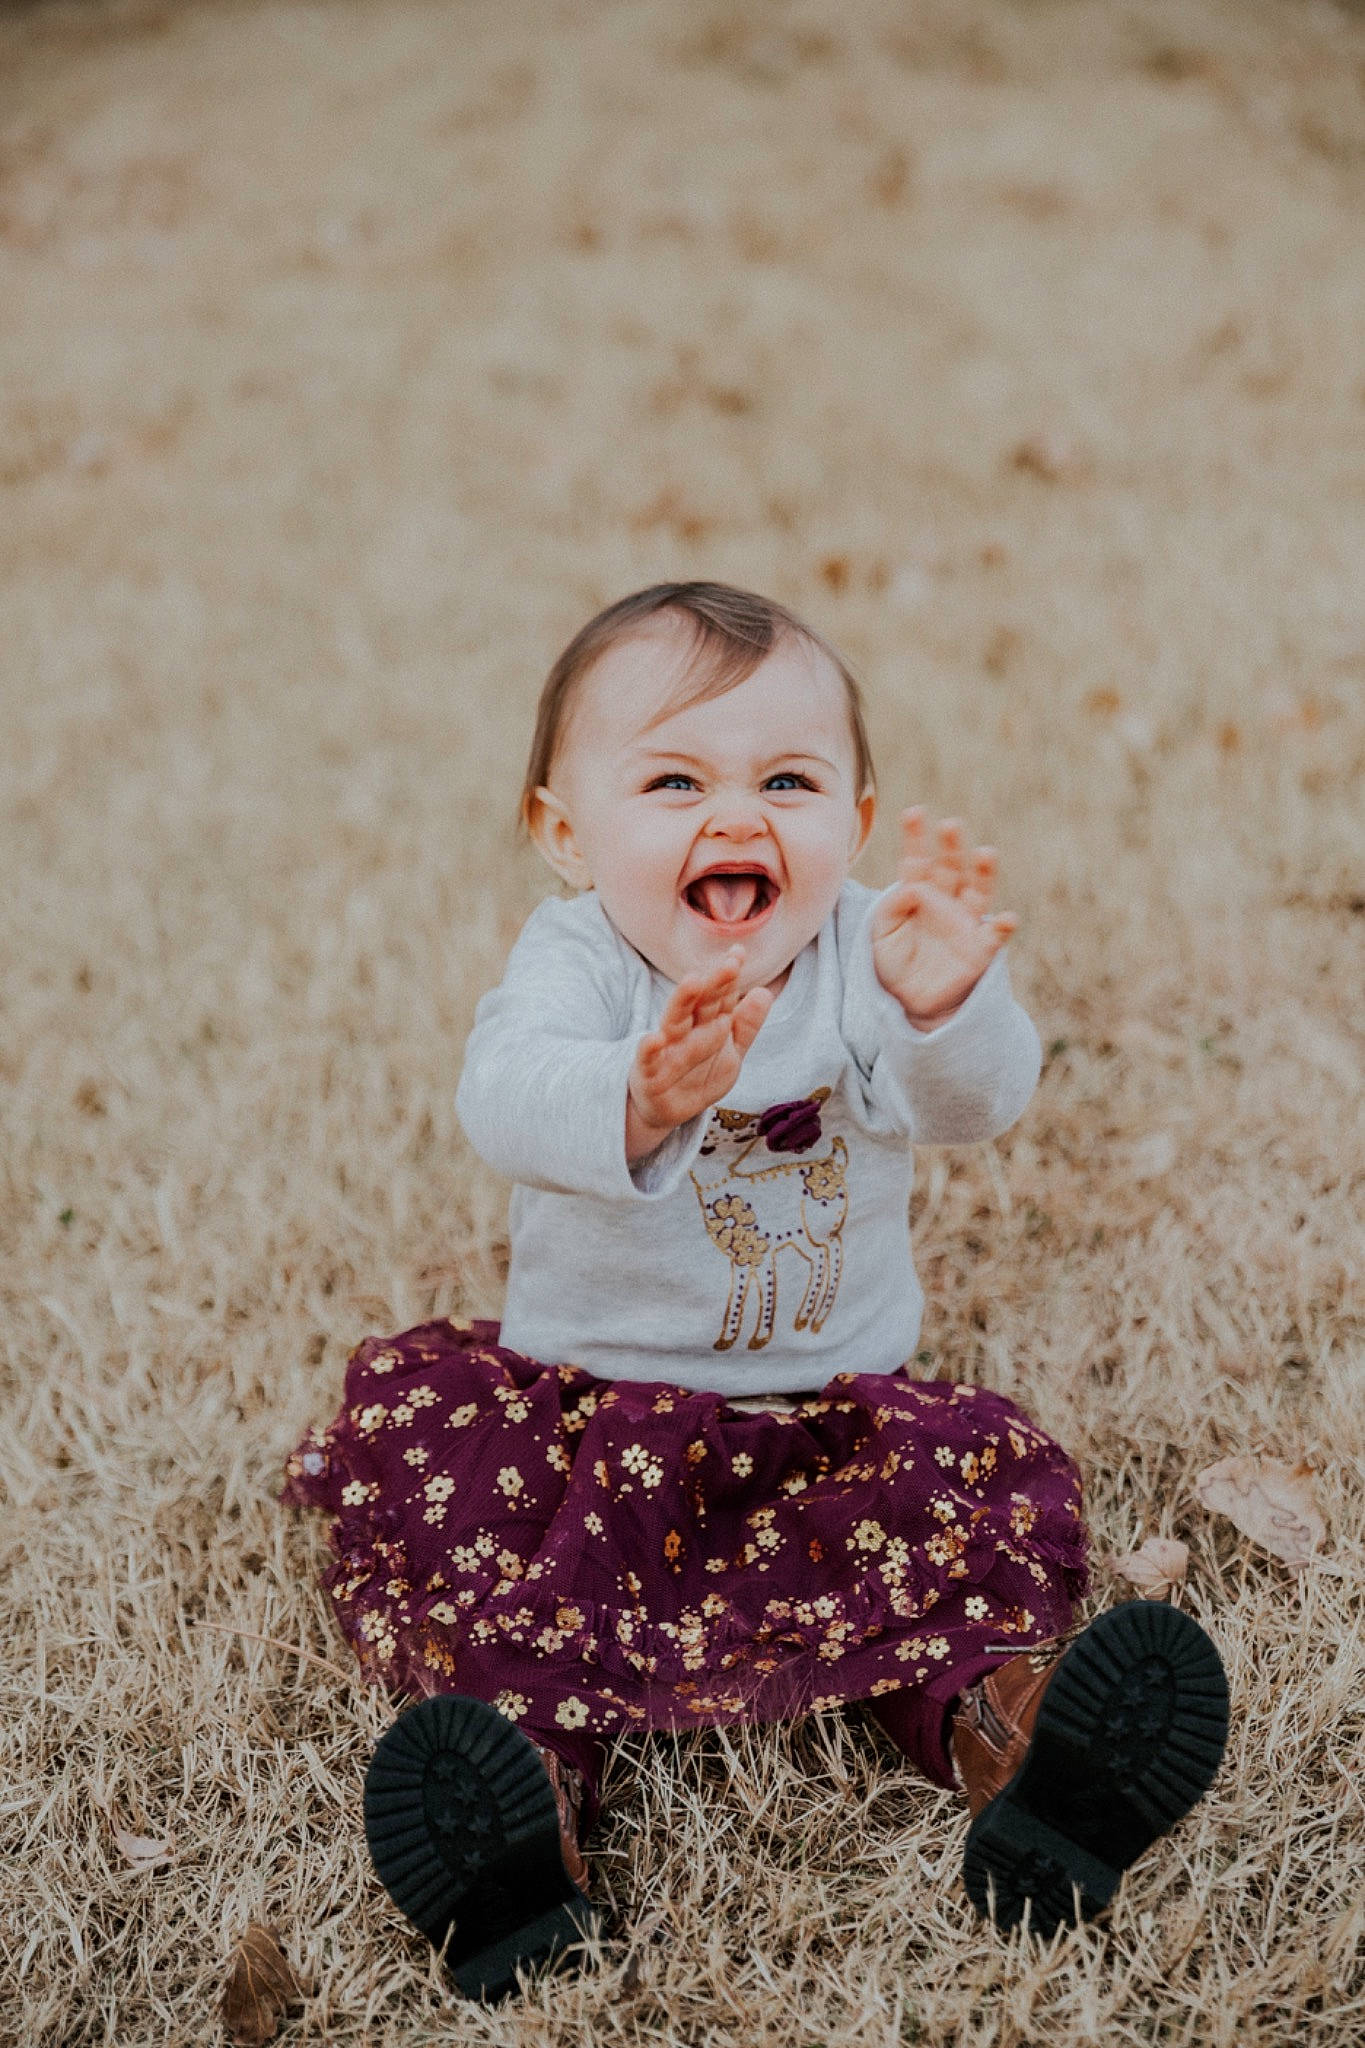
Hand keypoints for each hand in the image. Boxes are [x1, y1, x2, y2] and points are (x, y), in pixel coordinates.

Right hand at [626, 948, 772, 1163]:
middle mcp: (685, 1031)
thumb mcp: (730, 1053)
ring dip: (683, 1001)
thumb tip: (765, 992)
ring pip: (675, 1021)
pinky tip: (655, 1038)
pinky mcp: (648, 1072)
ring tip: (693, 981)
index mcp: (706, 1023)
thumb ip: (746, 1025)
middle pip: (701, 1004)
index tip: (738, 954)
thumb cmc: (699, 1075)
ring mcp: (665, 1049)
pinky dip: (649, 1048)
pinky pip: (647, 1059)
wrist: (667, 1110)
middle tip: (730, 965)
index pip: (720, 996)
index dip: (729, 977)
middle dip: (714, 984)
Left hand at [872, 808, 1017, 1029]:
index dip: (916, 836)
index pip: (917, 859)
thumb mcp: (880, 935)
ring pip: (978, 891)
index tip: (913, 812)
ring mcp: (965, 922)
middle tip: (950, 825)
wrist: (910, 1000)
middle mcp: (945, 901)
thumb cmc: (893, 962)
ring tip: (987, 854)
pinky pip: (994, 935)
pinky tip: (1007, 918)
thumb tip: (911, 887)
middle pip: (951, 867)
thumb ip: (890, 910)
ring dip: (985, 872)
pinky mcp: (979, 948)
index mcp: (917, 893)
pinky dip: (1002, 926)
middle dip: (952, 846)